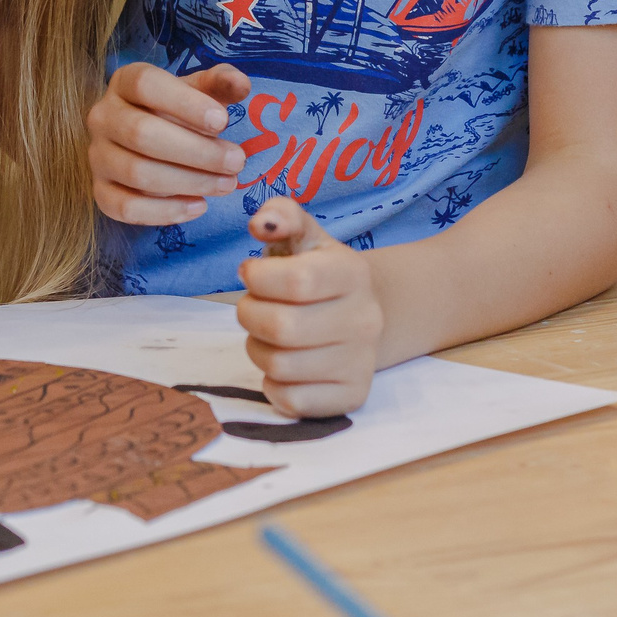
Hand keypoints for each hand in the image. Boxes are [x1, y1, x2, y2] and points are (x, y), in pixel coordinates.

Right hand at [88, 62, 249, 224]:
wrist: (146, 140)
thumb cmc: (176, 110)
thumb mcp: (198, 90)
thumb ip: (219, 83)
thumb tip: (240, 85)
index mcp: (124, 82)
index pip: (145, 85)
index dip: (185, 103)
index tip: (223, 121)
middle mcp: (102, 117)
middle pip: (141, 134)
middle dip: (196, 151)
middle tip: (236, 161)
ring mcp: (97, 156)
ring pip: (136, 173)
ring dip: (188, 182)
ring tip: (227, 184)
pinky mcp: (100, 191)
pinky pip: (126, 208)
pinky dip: (165, 211)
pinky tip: (199, 206)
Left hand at [235, 198, 380, 418]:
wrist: (365, 313)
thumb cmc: (320, 272)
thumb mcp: (304, 236)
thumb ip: (280, 215)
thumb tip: (260, 223)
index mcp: (353, 273)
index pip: (296, 282)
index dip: (258, 278)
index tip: (251, 274)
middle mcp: (365, 319)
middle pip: (283, 328)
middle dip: (250, 315)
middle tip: (252, 307)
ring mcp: (361, 362)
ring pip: (280, 367)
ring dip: (257, 349)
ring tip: (267, 334)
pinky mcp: (352, 397)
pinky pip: (292, 402)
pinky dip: (273, 385)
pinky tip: (282, 365)